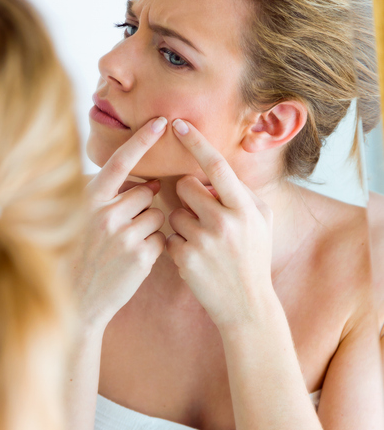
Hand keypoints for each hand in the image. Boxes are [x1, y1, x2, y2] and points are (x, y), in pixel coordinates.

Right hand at [72, 118, 167, 327]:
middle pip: (146, 191)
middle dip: (143, 204)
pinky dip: (154, 245)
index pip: (119, 162)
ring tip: (128, 244)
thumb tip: (148, 182)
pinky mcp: (141, 256)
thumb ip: (108, 198)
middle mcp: (105, 214)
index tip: (161, 122)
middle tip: (125, 226)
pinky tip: (134, 260)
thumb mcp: (84, 220)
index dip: (142, 140)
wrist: (78, 300)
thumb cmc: (82, 256)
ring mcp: (124, 235)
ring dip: (150, 225)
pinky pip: (162, 237)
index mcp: (88, 200)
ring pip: (158, 214)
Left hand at [166, 119, 273, 328]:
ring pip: (174, 213)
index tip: (178, 125)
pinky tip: (195, 259)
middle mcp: (224, 222)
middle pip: (185, 186)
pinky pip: (169, 237)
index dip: (197, 143)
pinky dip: (177, 245)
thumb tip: (213, 173)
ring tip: (203, 244)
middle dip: (186, 194)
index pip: (217, 166)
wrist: (246, 305)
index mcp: (244, 208)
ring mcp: (203, 241)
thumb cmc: (254, 258)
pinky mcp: (185, 259)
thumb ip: (241, 193)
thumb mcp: (261, 222)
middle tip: (200, 212)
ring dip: (182, 223)